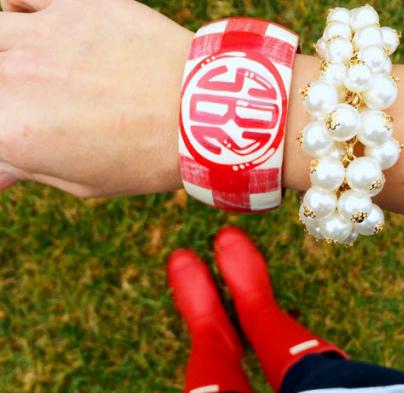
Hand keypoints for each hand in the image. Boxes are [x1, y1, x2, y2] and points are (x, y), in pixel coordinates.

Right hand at [0, 0, 190, 196]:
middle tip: (39, 111)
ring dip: (8, 57)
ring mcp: (41, 35)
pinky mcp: (71, 3)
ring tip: (38, 75)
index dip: (8, 136)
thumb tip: (0, 173)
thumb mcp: (84, 181)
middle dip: (10, 101)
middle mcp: (14, 78)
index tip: (24, 136)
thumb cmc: (146, 159)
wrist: (200, 113)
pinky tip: (41, 34)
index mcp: (13, 132)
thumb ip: (28, 168)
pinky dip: (19, 13)